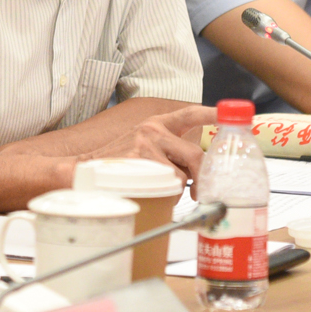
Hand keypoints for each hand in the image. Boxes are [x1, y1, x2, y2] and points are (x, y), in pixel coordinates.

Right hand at [82, 104, 218, 180]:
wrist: (81, 171)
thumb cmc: (116, 164)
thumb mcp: (142, 146)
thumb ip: (168, 151)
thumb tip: (198, 172)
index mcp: (155, 125)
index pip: (188, 114)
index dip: (211, 115)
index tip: (230, 115)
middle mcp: (152, 131)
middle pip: (194, 154)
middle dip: (203, 177)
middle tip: (202, 192)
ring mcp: (145, 146)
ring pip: (180, 176)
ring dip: (175, 190)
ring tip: (156, 190)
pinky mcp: (140, 163)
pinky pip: (166, 186)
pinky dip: (163, 196)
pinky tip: (147, 193)